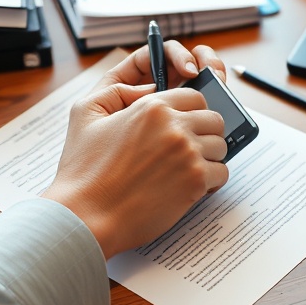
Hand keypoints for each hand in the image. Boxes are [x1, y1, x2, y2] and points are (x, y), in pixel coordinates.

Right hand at [42, 43, 228, 259]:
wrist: (86, 216)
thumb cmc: (83, 172)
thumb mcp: (86, 115)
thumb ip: (117, 91)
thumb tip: (149, 88)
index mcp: (152, 107)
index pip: (194, 97)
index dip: (192, 111)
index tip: (186, 125)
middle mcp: (174, 126)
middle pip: (214, 119)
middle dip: (205, 133)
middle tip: (189, 149)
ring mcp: (188, 154)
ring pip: (221, 146)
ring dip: (209, 157)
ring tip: (188, 168)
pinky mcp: (195, 182)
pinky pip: (221, 173)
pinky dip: (211, 181)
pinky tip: (191, 186)